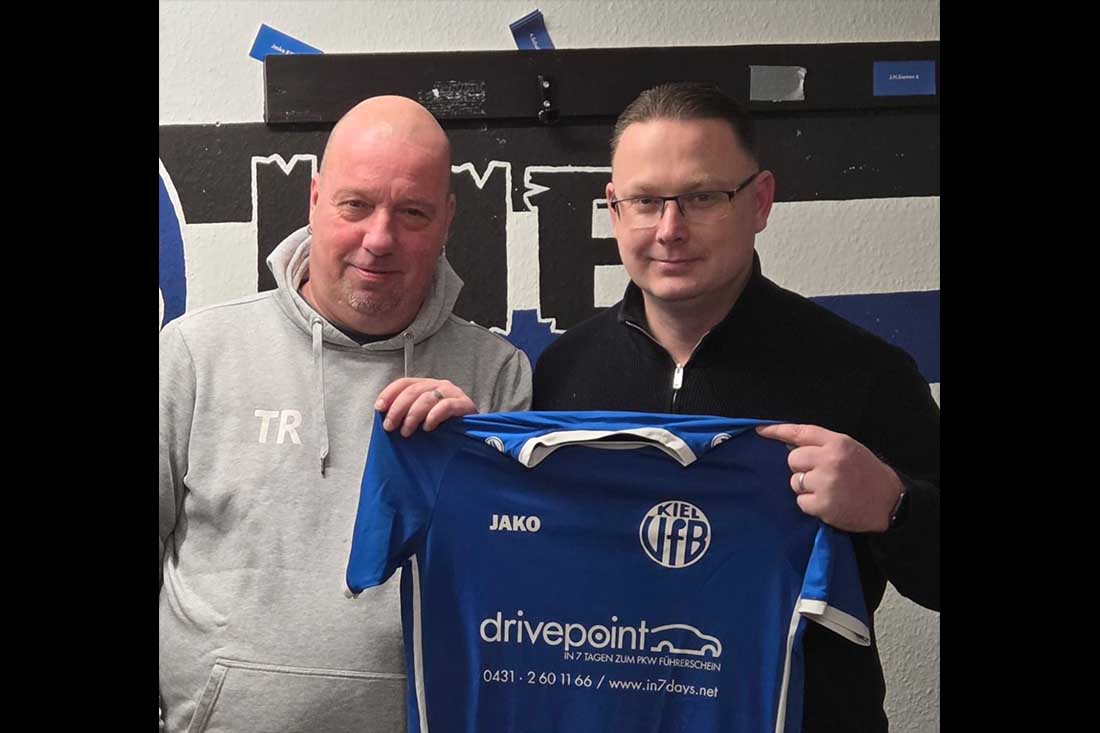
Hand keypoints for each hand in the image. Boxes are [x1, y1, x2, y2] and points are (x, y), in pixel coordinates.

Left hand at [375, 378, 476, 436]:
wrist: (473, 434)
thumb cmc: (444, 428)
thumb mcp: (422, 418)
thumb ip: (406, 414)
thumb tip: (384, 417)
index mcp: (426, 385)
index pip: (404, 382)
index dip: (389, 393)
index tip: (379, 408)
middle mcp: (439, 385)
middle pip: (413, 390)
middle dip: (397, 408)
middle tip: (390, 426)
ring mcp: (452, 393)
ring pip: (427, 397)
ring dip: (412, 415)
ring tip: (406, 432)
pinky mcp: (464, 404)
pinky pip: (446, 406)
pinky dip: (433, 416)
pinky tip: (428, 427)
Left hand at [755, 423, 903, 532]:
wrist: (890, 502)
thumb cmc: (867, 473)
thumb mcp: (849, 449)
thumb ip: (822, 445)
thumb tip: (789, 444)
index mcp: (838, 443)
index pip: (801, 432)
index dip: (778, 431)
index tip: (760, 430)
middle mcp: (830, 460)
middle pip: (792, 459)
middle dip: (801, 468)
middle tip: (820, 475)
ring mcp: (826, 483)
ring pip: (795, 482)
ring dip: (806, 488)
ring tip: (827, 490)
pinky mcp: (823, 505)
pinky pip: (801, 502)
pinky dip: (810, 505)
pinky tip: (828, 503)